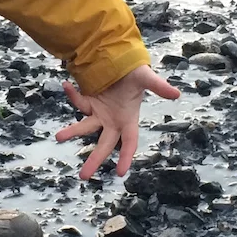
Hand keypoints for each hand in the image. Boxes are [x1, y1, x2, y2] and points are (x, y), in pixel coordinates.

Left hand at [56, 64, 181, 180]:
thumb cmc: (135, 71)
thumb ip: (159, 87)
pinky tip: (67, 85)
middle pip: (103, 145)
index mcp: (129, 119)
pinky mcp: (88, 103)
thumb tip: (177, 95)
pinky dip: (72, 95)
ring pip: (85, 127)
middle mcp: (113, 121)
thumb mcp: (146, 77)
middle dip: (94, 160)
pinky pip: (78, 102)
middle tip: (83, 176)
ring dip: (73, 131)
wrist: (119, 59)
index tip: (120, 172)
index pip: (129, 143)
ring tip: (59, 137)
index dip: (126, 157)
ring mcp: (99, 113)